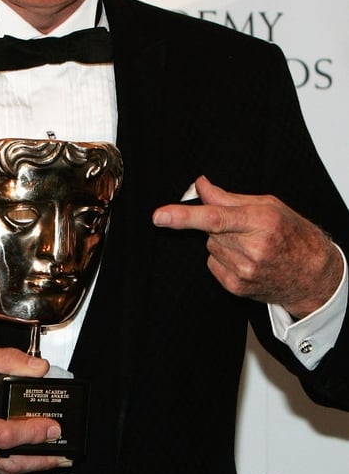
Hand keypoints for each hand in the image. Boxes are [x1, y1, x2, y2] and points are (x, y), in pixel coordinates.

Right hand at [0, 342, 70, 473]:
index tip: (52, 427)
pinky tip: (26, 457)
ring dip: (29, 466)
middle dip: (39, 460)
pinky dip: (9, 465)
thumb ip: (7, 359)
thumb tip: (39, 369)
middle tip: (62, 452)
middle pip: (5, 463)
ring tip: (53, 458)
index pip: (3, 436)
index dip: (31, 434)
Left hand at [152, 175, 342, 318]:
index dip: (184, 216)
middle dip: (219, 226)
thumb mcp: (268, 205)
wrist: (311, 273)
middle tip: (244, 229)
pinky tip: (245, 260)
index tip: (160, 216)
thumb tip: (200, 186)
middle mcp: (252, 248)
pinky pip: (212, 264)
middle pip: (209, 231)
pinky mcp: (237, 287)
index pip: (214, 217)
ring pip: (210, 247)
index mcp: (261, 221)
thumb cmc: (292, 234)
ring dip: (223, 243)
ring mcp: (244, 271)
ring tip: (249, 245)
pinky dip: (223, 259)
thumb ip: (228, 197)